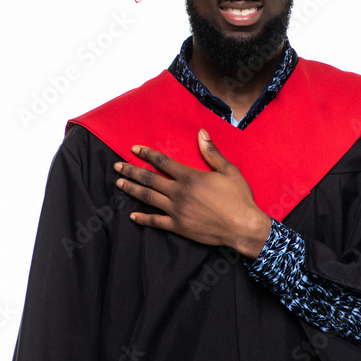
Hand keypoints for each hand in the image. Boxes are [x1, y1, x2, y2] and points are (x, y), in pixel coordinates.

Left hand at [114, 129, 272, 257]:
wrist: (243, 227)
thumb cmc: (238, 198)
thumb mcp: (228, 170)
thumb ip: (211, 152)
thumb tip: (201, 133)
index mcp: (190, 177)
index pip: (162, 162)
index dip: (147, 154)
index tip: (134, 149)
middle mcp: (179, 193)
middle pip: (150, 179)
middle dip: (131, 171)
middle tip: (117, 167)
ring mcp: (177, 211)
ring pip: (148, 198)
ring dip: (132, 190)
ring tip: (119, 184)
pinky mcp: (178, 227)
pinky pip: (155, 222)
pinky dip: (142, 218)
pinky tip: (132, 215)